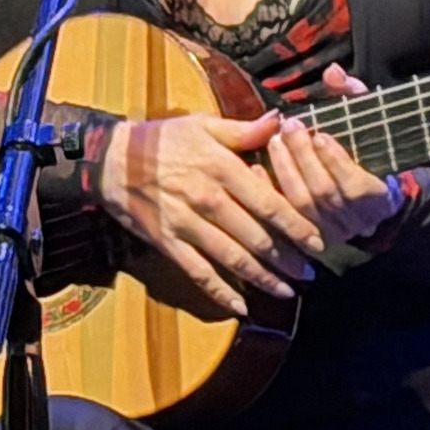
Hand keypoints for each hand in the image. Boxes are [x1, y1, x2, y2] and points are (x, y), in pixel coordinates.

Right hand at [99, 110, 321, 317]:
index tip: (318, 240)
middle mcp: (208, 198)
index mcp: (222, 168)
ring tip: (287, 291)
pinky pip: (199, 272)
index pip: (269, 202)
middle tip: (310, 274)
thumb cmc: (161, 139)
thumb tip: (280, 122)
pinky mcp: (168, 242)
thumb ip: (244, 130)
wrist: (111, 159)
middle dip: (287, 258)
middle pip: (256, 236)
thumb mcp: (202, 125)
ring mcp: (187, 223)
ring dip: (263, 278)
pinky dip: (221, 292)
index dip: (296, 225)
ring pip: (233, 258)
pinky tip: (241, 306)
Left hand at [264, 63, 404, 249]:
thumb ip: (352, 96)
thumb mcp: (363, 122)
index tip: (320, 134)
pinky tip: (256, 167)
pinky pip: (284, 216)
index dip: (336, 161)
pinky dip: (269, 190)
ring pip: (302, 206)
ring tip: (274, 141)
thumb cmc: (361, 152)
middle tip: (290, 128)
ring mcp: (330, 233)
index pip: (356, 186)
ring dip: (285, 170)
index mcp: (378, 197)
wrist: (367, 202)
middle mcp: (355, 221)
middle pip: (323, 193)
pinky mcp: (306, 237)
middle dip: (304, 158)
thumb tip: (333, 72)